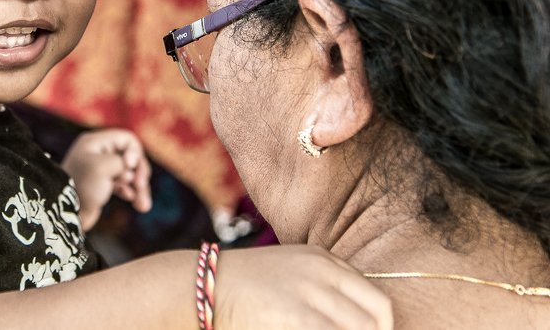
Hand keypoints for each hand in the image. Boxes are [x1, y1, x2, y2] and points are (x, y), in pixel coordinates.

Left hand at [61, 129, 151, 229]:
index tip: (130, 169)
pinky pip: (125, 185)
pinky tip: (134, 203)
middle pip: (132, 158)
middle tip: (141, 188)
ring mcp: (102, 169)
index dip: (135, 154)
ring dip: (140, 188)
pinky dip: (132, 193)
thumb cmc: (82, 186)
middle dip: (140, 174)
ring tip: (143, 206)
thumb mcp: (103, 167)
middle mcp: (100, 153)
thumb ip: (123, 162)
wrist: (66, 213)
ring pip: (131, 174)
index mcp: (96, 142)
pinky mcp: (104, 185)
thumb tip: (131, 170)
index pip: (128, 140)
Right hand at [214, 246, 392, 329]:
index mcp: (325, 261)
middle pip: (374, 322)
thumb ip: (322, 292)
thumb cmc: (246, 287)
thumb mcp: (291, 275)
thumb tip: (359, 324)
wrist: (206, 285)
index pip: (378, 303)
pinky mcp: (295, 314)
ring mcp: (309, 293)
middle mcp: (322, 272)